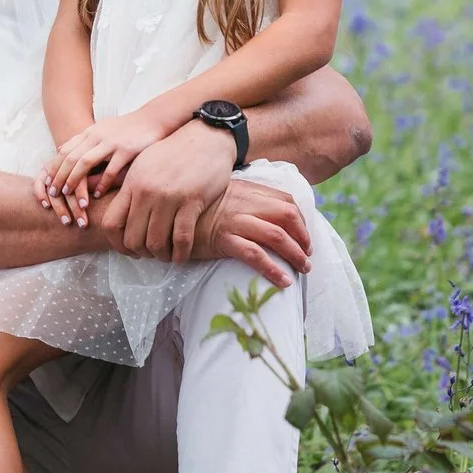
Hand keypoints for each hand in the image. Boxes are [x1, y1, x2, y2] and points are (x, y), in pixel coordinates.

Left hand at [36, 108, 171, 223]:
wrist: (153, 119)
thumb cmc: (126, 128)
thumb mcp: (101, 130)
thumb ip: (83, 141)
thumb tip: (61, 151)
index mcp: (89, 132)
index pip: (64, 151)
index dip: (54, 167)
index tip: (47, 183)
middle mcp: (96, 136)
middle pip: (70, 158)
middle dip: (60, 177)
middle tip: (53, 194)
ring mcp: (111, 143)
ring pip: (85, 163)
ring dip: (75, 181)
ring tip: (70, 196)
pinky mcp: (126, 150)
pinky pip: (110, 169)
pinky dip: (102, 183)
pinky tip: (97, 195)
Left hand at [90, 126, 306, 280]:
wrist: (206, 137)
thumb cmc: (173, 153)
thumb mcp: (143, 164)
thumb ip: (125, 185)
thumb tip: (101, 196)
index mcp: (132, 184)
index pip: (111, 223)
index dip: (117, 244)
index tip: (128, 250)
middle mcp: (146, 192)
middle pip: (133, 238)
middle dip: (140, 253)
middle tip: (150, 255)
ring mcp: (168, 197)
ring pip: (156, 242)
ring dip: (160, 256)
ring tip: (166, 256)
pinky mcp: (191, 201)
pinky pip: (181, 238)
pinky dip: (179, 253)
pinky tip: (180, 256)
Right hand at [186, 178, 314, 288]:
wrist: (165, 214)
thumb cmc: (194, 208)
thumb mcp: (222, 195)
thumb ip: (243, 199)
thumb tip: (263, 215)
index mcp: (248, 191)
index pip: (286, 200)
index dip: (301, 220)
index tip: (304, 237)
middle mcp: (244, 203)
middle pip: (287, 217)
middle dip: (304, 238)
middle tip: (307, 256)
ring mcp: (234, 220)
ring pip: (276, 236)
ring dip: (295, 254)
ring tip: (302, 269)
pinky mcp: (223, 239)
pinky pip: (255, 255)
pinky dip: (273, 269)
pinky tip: (283, 281)